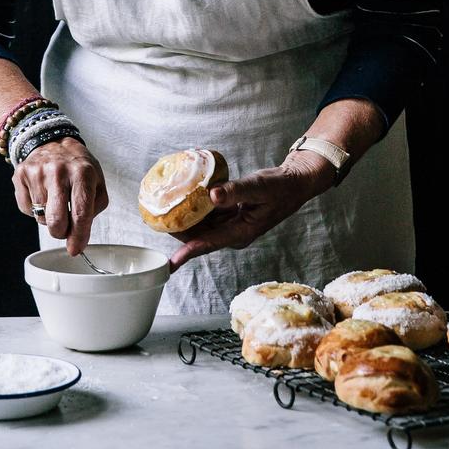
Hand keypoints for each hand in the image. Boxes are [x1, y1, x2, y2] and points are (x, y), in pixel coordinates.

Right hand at [13, 137, 109, 254]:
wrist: (50, 141)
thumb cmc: (76, 165)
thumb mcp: (97, 181)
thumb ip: (94, 208)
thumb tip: (80, 234)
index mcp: (82, 173)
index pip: (81, 212)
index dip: (78, 236)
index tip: (76, 249)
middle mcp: (58, 171)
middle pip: (56, 220)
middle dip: (61, 232)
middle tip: (65, 228)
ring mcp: (37, 173)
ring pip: (41, 217)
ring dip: (49, 216)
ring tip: (55, 198)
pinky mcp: (21, 175)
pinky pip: (27, 209)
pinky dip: (35, 208)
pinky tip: (42, 193)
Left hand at [169, 151, 333, 271]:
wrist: (293, 184)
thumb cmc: (281, 187)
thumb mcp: (259, 188)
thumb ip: (236, 191)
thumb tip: (213, 196)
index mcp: (239, 233)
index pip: (207, 245)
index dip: (186, 253)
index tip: (169, 264)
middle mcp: (232, 233)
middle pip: (198, 237)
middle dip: (177, 231)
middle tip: (155, 219)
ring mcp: (230, 225)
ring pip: (200, 226)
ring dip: (183, 219)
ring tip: (162, 209)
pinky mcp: (229, 215)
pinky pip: (207, 215)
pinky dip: (195, 208)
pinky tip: (183, 198)